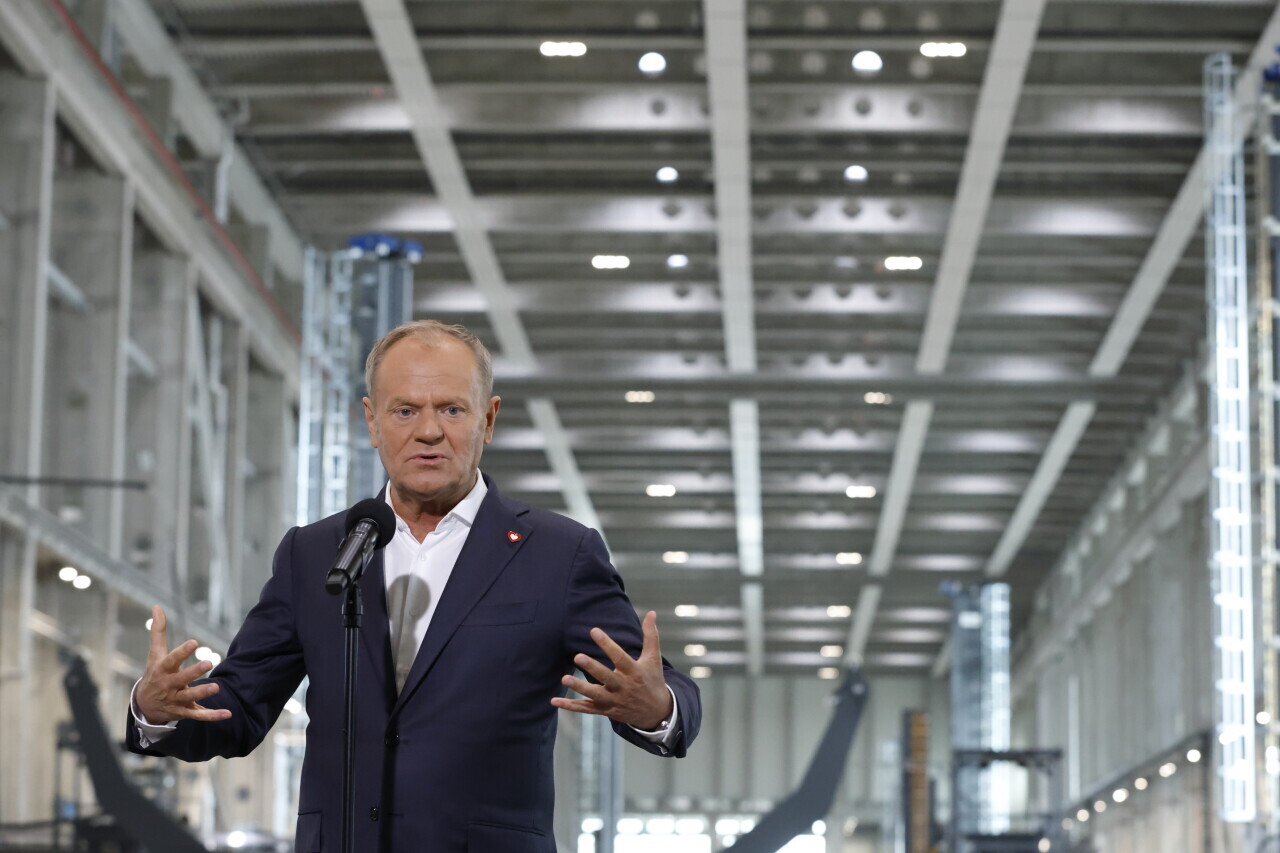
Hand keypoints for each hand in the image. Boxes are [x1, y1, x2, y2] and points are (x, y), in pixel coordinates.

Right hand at [135, 605, 231, 724]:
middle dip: (194, 673)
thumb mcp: (155, 653)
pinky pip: (198, 716)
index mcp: (162, 670)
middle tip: (209, 663)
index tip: (194, 642)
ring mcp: (176, 700)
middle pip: (181, 679)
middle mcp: (169, 685)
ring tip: (217, 687)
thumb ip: (159, 631)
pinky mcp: (184, 712)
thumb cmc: (155, 673)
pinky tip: (228, 713)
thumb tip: (157, 606)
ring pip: (189, 698)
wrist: (145, 706)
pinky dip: (212, 716)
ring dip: (202, 693)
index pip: (171, 660)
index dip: (182, 652)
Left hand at [551, 611, 673, 729]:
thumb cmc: (652, 680)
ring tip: (564, 678)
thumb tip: (652, 612)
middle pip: (606, 677)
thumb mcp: (653, 658)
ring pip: (595, 695)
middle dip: (592, 668)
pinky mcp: (605, 710)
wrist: (657, 713)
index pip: (620, 657)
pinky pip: (586, 709)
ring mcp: (614, 701)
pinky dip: (571, 706)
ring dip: (579, 688)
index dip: (607, 644)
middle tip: (577, 656)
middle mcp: (623, 687)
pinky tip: (554, 701)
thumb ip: (650, 635)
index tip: (594, 631)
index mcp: (634, 672)